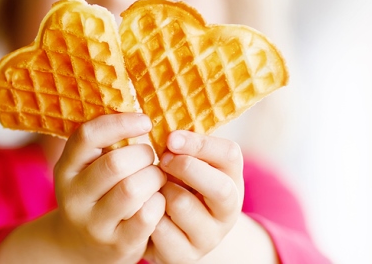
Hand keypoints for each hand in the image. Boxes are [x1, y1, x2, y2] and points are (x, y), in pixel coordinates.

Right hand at [52, 113, 166, 263]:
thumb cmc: (94, 195)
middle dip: (143, 155)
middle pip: (115, 163)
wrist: (80, 248)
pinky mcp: (117, 245)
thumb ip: (104, 144)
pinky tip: (158, 199)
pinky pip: (147, 216)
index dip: (119, 123)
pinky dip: (159, 202)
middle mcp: (74, 196)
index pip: (87, 136)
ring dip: (154, 177)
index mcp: (66, 168)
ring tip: (157, 177)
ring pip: (132, 189)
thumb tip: (140, 106)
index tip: (146, 121)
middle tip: (152, 156)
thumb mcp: (86, 169)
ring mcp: (94, 224)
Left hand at [146, 130, 243, 263]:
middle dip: (186, 168)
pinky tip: (140, 208)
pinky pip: (161, 230)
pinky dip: (145, 215)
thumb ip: (180, 143)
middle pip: (219, 187)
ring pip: (182, 205)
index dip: (200, 144)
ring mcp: (209, 236)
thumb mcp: (185, 161)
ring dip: (159, 190)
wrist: (170, 231)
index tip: (170, 137)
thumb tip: (162, 121)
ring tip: (151, 186)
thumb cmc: (175, 184)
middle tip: (162, 159)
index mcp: (231, 177)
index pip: (230, 154)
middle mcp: (228, 210)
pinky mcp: (186, 256)